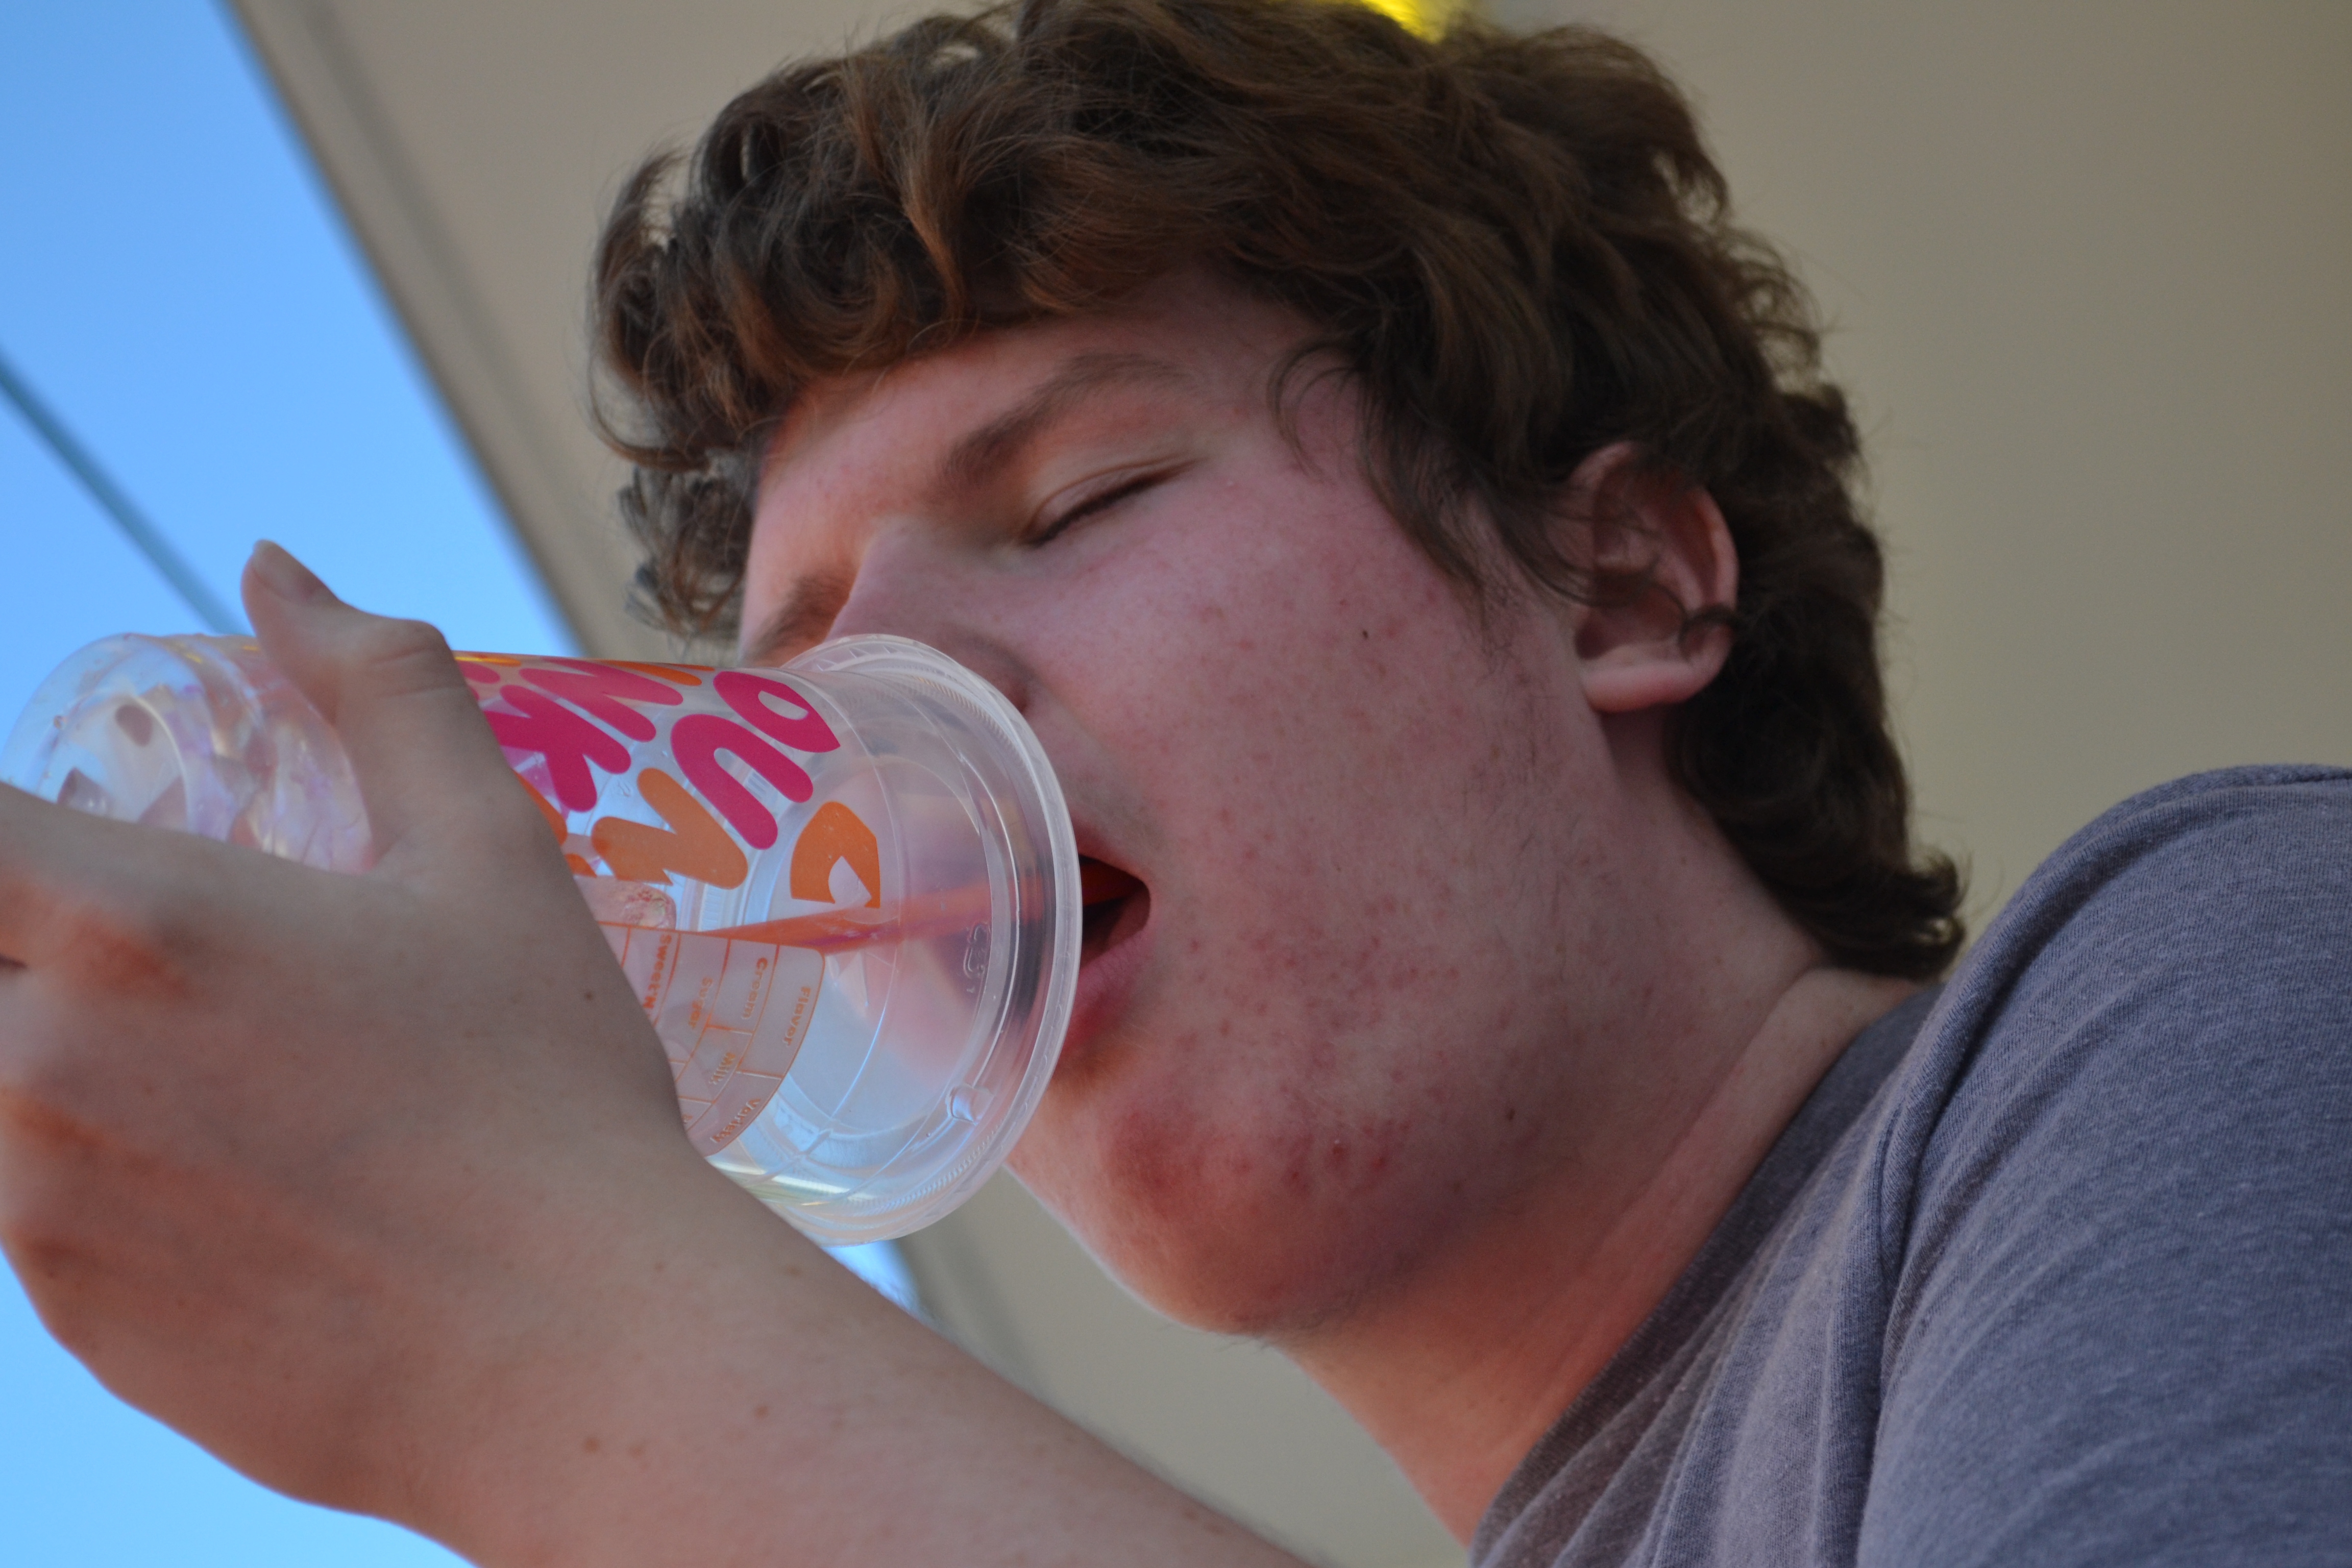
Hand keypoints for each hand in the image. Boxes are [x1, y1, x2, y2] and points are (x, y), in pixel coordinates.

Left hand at [0, 545, 701, 1515]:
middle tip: (146, 963)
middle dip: (31, 945)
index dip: (3, 828)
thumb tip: (277, 570)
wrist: (580, 1345)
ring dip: (48, 1062)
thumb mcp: (493, 856)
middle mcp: (41, 1059)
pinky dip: (79, 1180)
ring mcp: (31, 1205)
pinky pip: (12, 1214)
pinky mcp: (59, 1320)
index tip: (54, 841)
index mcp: (136, 922)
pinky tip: (232, 1194)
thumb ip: (382, 686)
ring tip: (207, 1083)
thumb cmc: (546, 1091)